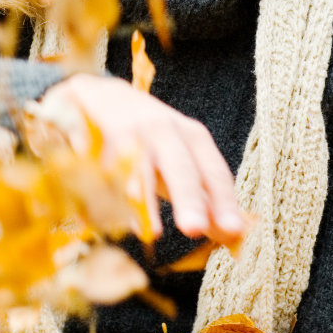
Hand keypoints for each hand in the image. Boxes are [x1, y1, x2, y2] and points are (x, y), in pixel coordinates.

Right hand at [37, 71, 249, 247]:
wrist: (100, 96)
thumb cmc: (151, 138)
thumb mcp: (183, 161)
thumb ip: (207, 197)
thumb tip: (237, 235)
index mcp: (192, 137)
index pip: (213, 171)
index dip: (223, 200)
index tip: (234, 230)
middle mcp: (164, 130)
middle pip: (180, 167)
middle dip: (188, 197)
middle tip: (195, 229)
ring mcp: (129, 132)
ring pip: (139, 169)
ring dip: (145, 201)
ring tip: (152, 231)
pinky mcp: (96, 135)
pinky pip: (103, 169)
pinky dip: (106, 195)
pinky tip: (111, 219)